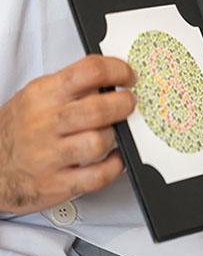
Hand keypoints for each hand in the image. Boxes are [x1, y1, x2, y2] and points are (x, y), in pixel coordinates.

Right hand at [0, 55, 136, 213]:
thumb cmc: (20, 129)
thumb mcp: (37, 97)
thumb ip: (71, 87)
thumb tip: (114, 79)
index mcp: (43, 95)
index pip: (89, 71)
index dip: (117, 71)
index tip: (128, 76)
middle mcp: (45, 123)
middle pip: (98, 109)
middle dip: (124, 104)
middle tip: (129, 104)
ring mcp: (49, 156)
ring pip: (99, 142)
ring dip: (114, 137)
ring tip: (112, 133)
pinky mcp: (57, 184)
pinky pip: (99, 175)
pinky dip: (115, 166)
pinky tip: (114, 157)